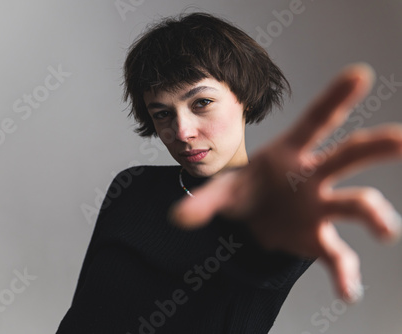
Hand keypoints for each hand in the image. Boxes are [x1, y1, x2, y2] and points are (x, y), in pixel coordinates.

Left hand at [169, 63, 401, 302]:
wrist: (253, 220)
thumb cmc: (245, 192)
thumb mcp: (222, 191)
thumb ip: (203, 200)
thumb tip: (178, 216)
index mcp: (290, 153)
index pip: (314, 121)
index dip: (335, 98)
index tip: (360, 73)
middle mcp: (313, 177)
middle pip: (347, 156)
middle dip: (374, 147)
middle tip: (401, 140)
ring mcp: (320, 207)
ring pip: (353, 203)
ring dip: (372, 214)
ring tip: (384, 230)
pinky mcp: (318, 239)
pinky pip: (337, 255)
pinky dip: (344, 273)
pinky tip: (349, 291)